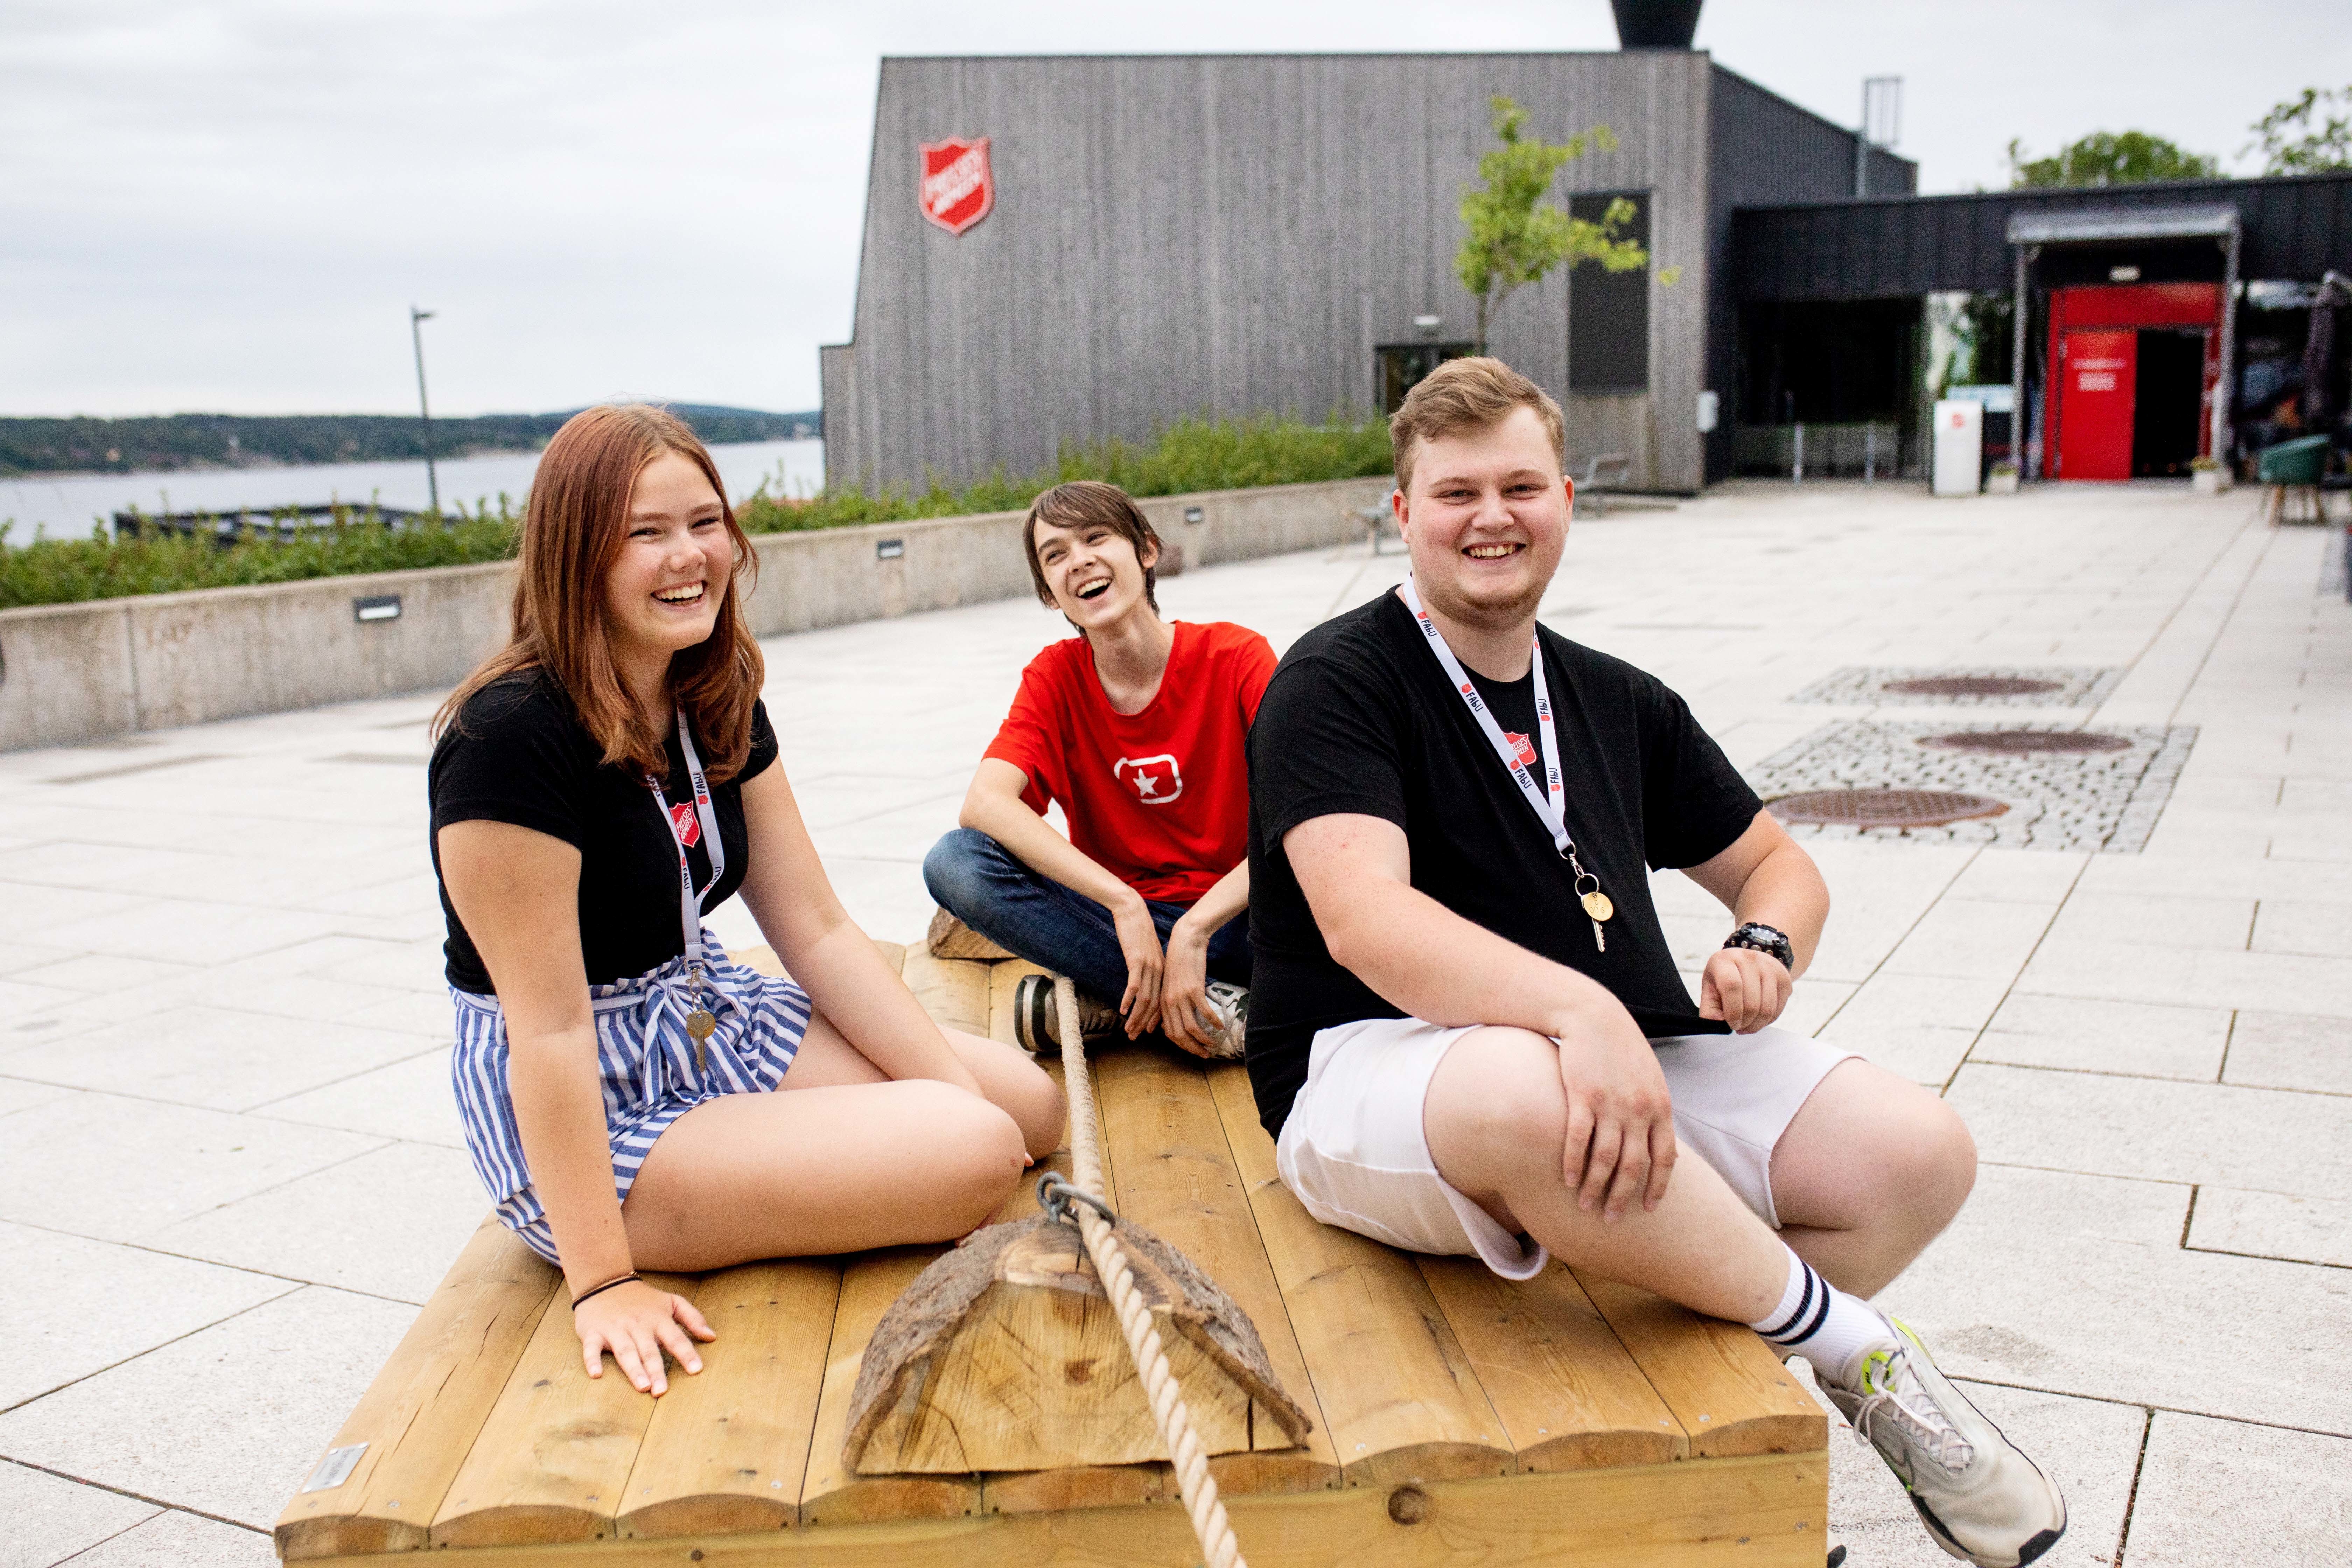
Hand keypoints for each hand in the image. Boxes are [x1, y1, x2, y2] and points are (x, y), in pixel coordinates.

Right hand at [574, 1279, 714, 1395]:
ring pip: (625, 1351)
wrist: (605, 1281)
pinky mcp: (593, 1332)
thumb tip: (713, 1336)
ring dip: (633, 1369)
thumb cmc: (642, 1299)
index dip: (686, 1354)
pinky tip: (596, 1375)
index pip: (675, 1338)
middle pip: (649, 1350)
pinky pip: (591, 1348)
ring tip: (642, 1386)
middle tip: (662, 1391)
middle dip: (656, 1370)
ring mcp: (615, 1329)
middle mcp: (638, 1325)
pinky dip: (592, 1360)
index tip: (696, 1370)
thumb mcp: (671, 1301)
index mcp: (658, 1319)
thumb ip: (693, 1318)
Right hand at [1111, 895, 1165, 1037]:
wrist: (1133, 911)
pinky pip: (1134, 985)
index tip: (1146, 1031)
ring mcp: (1148, 966)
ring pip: (1145, 999)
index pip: (1161, 1000)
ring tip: (1128, 1029)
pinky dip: (1129, 1000)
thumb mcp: (1148, 953)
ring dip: (1136, 1017)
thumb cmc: (1138, 931)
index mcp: (1162, 971)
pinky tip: (1123, 1010)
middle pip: (1154, 1004)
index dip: (1154, 1018)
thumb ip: (1148, 968)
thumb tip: (1144, 984)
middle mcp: (1158, 971)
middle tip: (1134, 1037)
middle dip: (1144, 1023)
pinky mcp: (1137, 960)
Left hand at [1157, 919, 1219, 1057]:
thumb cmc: (1179, 964)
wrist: (1185, 942)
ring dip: (1202, 1040)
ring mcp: (1181, 996)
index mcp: (1163, 1003)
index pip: (1169, 1032)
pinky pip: (1204, 1012)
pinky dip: (1213, 1022)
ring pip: (1190, 1028)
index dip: (1182, 1046)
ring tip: (1212, 1045)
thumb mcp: (1169, 985)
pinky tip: (1221, 1027)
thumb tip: (1172, 1022)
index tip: (1193, 1052)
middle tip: (1205, 1054)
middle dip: (1192, 1048)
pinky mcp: (1194, 989)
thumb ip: (1170, 1004)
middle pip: (1179, 1034)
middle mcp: (1169, 1002)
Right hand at [1553, 1004, 1676, 1221]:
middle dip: (1622, 1197)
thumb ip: (1655, 1112)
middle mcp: (1639, 1109)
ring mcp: (1610, 1104)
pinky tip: (1566, 1179)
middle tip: (1612, 1219)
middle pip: (1633, 1165)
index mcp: (1660, 1106)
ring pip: (1604, 1158)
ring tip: (1585, 1205)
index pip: (1665, 1158)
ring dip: (1594, 1186)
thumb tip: (1658, 1147)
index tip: (1649, 1209)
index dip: (1658, 1187)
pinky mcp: (1582, 1096)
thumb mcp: (1650, 1078)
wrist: (1594, 1015)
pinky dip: (1572, 1162)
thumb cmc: (1622, 1048)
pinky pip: (1577, 1138)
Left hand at [1699, 947, 1790, 1032]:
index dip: (1732, 1011)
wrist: (1748, 961)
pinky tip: (1758, 1019)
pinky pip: (1778, 1008)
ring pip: (1767, 1008)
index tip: (1732, 1024)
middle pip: (1752, 1002)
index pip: (1731, 986)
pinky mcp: (1784, 978)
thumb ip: (1709, 1009)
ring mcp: (1770, 968)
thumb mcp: (1710, 988)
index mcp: (1725, 960)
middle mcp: (1750, 960)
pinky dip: (1768, 1020)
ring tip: (1748, 1026)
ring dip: (1757, 1024)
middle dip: (1745, 1023)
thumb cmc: (1725, 976)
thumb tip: (1718, 1022)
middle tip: (1739, 1028)